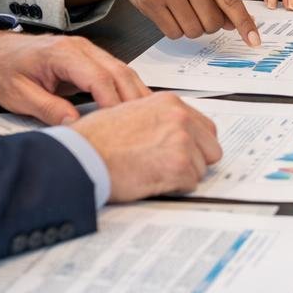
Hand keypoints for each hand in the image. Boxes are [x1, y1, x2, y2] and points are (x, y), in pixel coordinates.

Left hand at [0, 29, 151, 125]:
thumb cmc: (5, 70)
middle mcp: (81, 47)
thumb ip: (48, 109)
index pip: (98, 77)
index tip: (119, 124)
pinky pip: (117, 71)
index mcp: (62, 53)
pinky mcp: (92, 58)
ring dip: (135, 93)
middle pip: (119, 71)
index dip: (112, 101)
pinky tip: (134, 106)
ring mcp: (89, 50)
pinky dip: (128, 88)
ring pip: (123, 70)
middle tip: (144, 124)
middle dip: (133, 98)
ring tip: (146, 118)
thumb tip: (75, 125)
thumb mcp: (19, 96)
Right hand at [71, 93, 222, 202]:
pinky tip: (151, 181)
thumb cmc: (95, 138)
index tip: (186, 153)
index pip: (205, 128)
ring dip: (181, 176)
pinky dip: (173, 188)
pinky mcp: (179, 166)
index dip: (196, 145)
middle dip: (194, 161)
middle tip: (169, 168)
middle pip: (211, 149)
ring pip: (201, 169)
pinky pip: (190, 185)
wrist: (81, 156)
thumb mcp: (131, 113)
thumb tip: (175, 132)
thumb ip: (159, 119)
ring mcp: (182, 141)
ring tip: (152, 172)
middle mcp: (180, 118)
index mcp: (169, 103)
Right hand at [81, 0, 257, 42]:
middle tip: (198, 14)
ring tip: (181, 11)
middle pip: (212, 22)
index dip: (244, 22)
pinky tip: (168, 14)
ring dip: (191, 29)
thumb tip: (235, 23)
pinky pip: (173, 32)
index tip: (254, 39)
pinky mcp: (151, 2)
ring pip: (193, 30)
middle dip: (209, 26)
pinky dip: (174, 30)